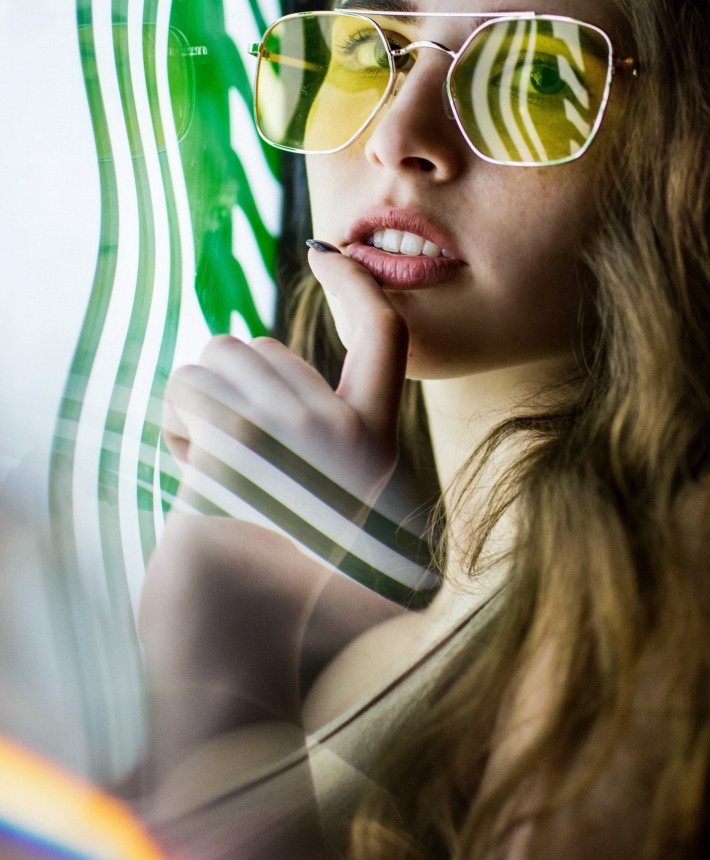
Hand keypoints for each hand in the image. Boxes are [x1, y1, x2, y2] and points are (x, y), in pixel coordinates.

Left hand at [162, 247, 408, 507]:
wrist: (230, 608)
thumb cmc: (267, 532)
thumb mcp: (321, 474)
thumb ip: (319, 411)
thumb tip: (276, 325)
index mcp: (376, 441)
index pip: (385, 334)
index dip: (357, 282)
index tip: (323, 250)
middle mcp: (343, 437)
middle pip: (264, 347)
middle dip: (234, 384)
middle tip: (240, 454)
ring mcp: (290, 439)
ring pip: (220, 354)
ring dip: (201, 397)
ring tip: (214, 458)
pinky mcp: (230, 447)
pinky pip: (186, 387)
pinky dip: (175, 420)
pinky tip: (191, 469)